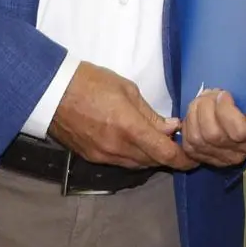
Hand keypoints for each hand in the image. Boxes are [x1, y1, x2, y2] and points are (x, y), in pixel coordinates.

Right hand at [49, 62, 192, 170]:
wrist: (50, 91)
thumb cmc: (90, 82)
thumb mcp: (127, 90)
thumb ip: (150, 114)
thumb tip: (171, 128)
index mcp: (129, 128)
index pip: (164, 153)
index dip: (183, 159)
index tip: (195, 157)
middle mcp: (117, 147)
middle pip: (153, 161)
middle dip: (169, 155)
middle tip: (179, 143)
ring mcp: (103, 155)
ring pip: (138, 164)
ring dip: (152, 157)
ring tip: (160, 142)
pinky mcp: (92, 157)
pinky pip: (121, 162)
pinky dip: (135, 156)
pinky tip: (138, 144)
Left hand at [181, 89, 245, 167]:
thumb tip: (235, 83)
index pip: (240, 131)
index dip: (225, 110)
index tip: (224, 94)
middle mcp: (243, 149)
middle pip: (213, 135)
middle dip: (205, 107)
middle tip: (209, 93)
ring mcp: (224, 158)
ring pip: (197, 139)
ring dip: (193, 114)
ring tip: (200, 101)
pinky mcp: (208, 159)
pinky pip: (189, 146)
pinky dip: (187, 126)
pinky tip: (194, 115)